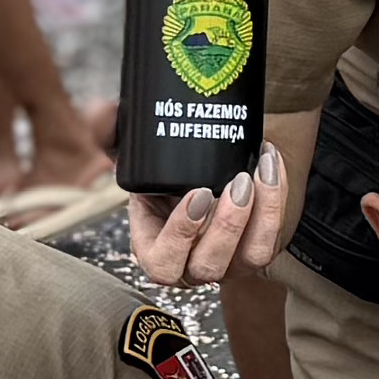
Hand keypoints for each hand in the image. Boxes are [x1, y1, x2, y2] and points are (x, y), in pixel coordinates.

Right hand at [124, 139, 294, 290]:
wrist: (198, 177)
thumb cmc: (160, 177)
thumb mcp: (132, 159)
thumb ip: (110, 135)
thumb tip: (102, 111)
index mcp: (155, 253)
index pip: (164, 262)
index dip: (182, 234)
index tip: (198, 193)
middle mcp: (192, 268)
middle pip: (210, 265)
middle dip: (227, 224)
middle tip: (238, 182)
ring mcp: (228, 264)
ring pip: (251, 258)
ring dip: (261, 216)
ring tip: (261, 173)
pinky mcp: (256, 250)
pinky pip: (273, 237)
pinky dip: (276, 201)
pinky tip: (272, 166)